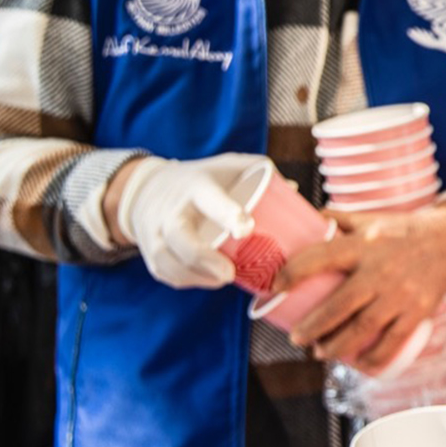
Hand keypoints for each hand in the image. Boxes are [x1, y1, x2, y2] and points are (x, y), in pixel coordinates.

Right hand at [111, 153, 255, 289]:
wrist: (149, 188)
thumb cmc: (205, 178)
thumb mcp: (229, 166)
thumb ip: (262, 173)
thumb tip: (296, 191)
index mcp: (196, 185)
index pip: (209, 199)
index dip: (226, 213)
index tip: (246, 228)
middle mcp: (172, 210)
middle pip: (180, 238)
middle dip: (204, 258)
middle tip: (230, 275)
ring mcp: (154, 233)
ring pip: (168, 260)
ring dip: (196, 276)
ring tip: (225, 279)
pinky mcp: (149, 252)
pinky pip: (166, 272)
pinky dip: (187, 280)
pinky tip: (208, 280)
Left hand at [277, 203, 445, 370]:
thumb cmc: (403, 231)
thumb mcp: (371, 219)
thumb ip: (338, 221)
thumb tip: (298, 221)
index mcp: (365, 243)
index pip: (321, 257)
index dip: (293, 272)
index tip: (276, 287)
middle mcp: (381, 269)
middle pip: (339, 305)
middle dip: (312, 327)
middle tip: (296, 337)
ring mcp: (401, 293)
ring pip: (362, 328)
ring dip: (335, 346)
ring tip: (318, 352)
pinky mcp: (417, 311)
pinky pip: (392, 342)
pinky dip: (373, 358)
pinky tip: (358, 364)